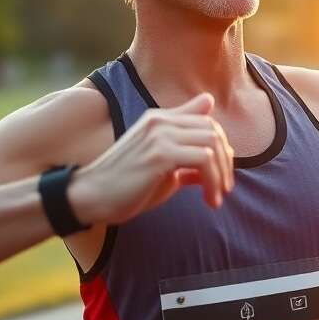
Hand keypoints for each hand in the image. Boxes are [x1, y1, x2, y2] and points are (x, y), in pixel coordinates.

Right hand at [67, 92, 235, 225]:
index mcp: (160, 119)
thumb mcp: (165, 168)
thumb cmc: (128, 186)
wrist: (93, 196)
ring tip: (217, 196)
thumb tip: (218, 155)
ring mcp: (159, 135)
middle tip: (224, 188)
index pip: (206, 121)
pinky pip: (204, 159)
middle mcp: (160, 120)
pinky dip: (213, 181)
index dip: (222, 148)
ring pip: (212, 143)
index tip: (222, 176)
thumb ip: (188, 156)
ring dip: (221, 174)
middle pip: (213, 129)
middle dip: (226, 161)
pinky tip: (208, 200)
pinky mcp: (159, 154)